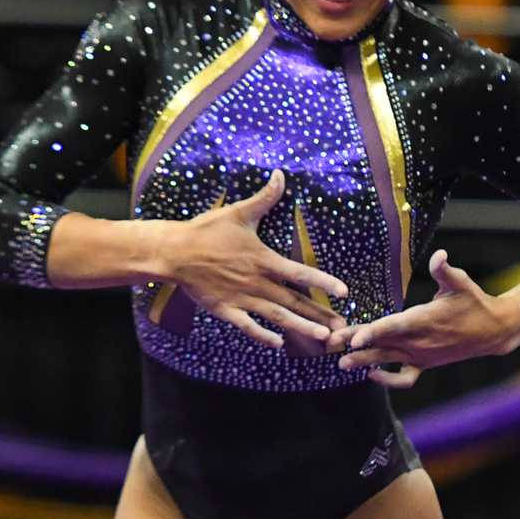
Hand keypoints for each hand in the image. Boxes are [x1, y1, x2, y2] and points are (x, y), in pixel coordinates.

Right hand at [161, 170, 349, 350]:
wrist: (174, 252)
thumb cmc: (206, 231)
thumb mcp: (238, 212)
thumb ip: (264, 198)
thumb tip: (281, 175)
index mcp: (263, 260)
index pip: (300, 273)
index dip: (323, 282)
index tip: (344, 292)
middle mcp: (257, 282)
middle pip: (294, 301)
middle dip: (320, 314)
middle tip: (343, 326)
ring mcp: (242, 298)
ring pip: (277, 317)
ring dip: (302, 327)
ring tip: (322, 337)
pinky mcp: (226, 309)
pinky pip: (248, 326)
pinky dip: (263, 336)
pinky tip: (278, 343)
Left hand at [335, 248, 513, 386]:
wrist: (493, 330)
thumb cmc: (474, 302)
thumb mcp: (461, 283)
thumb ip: (445, 270)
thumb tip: (440, 256)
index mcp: (425, 320)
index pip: (393, 328)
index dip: (371, 333)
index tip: (352, 340)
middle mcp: (420, 341)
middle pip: (382, 344)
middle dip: (355, 346)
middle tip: (330, 345)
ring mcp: (421, 355)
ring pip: (388, 361)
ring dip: (364, 362)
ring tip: (341, 364)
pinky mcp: (425, 364)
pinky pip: (404, 377)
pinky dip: (388, 379)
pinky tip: (372, 374)